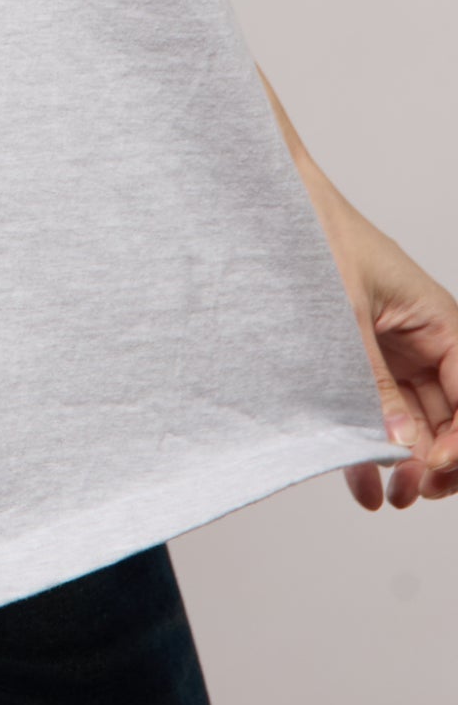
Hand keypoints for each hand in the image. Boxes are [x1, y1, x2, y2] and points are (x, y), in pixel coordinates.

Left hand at [310, 180, 457, 509]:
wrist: (267, 206)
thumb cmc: (314, 235)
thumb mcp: (344, 315)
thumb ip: (371, 380)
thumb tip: (399, 444)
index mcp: (440, 322)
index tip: (431, 466)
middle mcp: (425, 342)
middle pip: (453, 418)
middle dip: (439, 461)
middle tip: (412, 492)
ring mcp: (394, 356)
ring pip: (418, 424)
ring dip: (410, 464)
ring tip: (393, 497)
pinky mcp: (359, 365)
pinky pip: (377, 414)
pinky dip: (374, 451)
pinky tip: (367, 488)